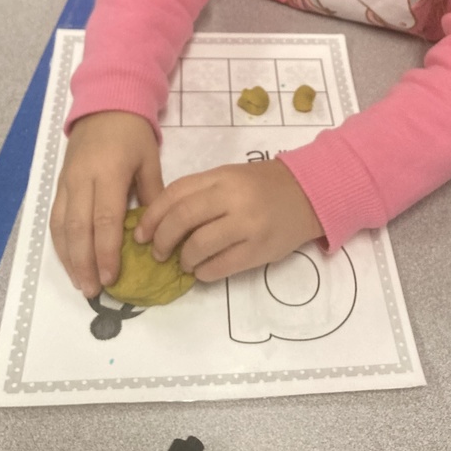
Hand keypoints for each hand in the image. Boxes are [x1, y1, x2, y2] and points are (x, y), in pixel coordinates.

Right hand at [49, 111, 161, 296]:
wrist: (105, 104)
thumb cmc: (132, 133)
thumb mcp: (149, 159)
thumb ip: (151, 195)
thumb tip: (154, 231)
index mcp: (109, 173)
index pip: (105, 220)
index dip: (106, 252)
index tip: (112, 277)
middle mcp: (82, 180)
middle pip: (79, 229)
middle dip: (85, 263)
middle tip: (94, 291)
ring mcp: (67, 182)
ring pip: (62, 227)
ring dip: (69, 258)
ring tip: (81, 283)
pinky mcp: (59, 184)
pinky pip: (56, 218)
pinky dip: (61, 243)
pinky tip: (69, 260)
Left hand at [133, 159, 323, 281]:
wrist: (308, 194)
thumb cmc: (262, 186)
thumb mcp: (229, 177)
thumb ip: (199, 194)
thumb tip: (160, 223)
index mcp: (221, 177)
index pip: (176, 194)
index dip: (152, 216)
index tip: (141, 234)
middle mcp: (233, 198)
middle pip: (182, 219)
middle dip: (162, 240)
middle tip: (158, 252)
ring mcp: (247, 224)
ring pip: (199, 246)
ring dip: (184, 259)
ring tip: (184, 262)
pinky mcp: (259, 249)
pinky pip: (221, 266)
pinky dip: (204, 273)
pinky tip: (203, 271)